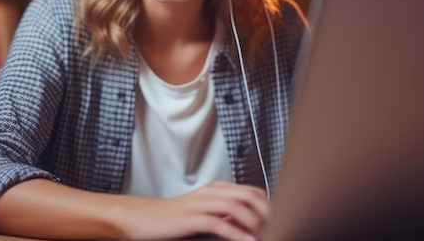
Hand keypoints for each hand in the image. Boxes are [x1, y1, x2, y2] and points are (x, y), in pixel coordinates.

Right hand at [119, 180, 269, 240]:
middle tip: (278, 228)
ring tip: (265, 236)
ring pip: (237, 207)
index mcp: (217, 188)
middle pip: (249, 197)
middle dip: (267, 214)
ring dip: (254, 223)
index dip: (269, 206)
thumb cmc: (174, 218)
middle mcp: (211, 192)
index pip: (253, 191)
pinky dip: (236, 234)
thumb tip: (250, 225)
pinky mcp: (192, 218)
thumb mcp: (204, 212)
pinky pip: (219, 224)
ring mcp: (201, 204)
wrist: (144, 218)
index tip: (279, 221)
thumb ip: (226, 215)